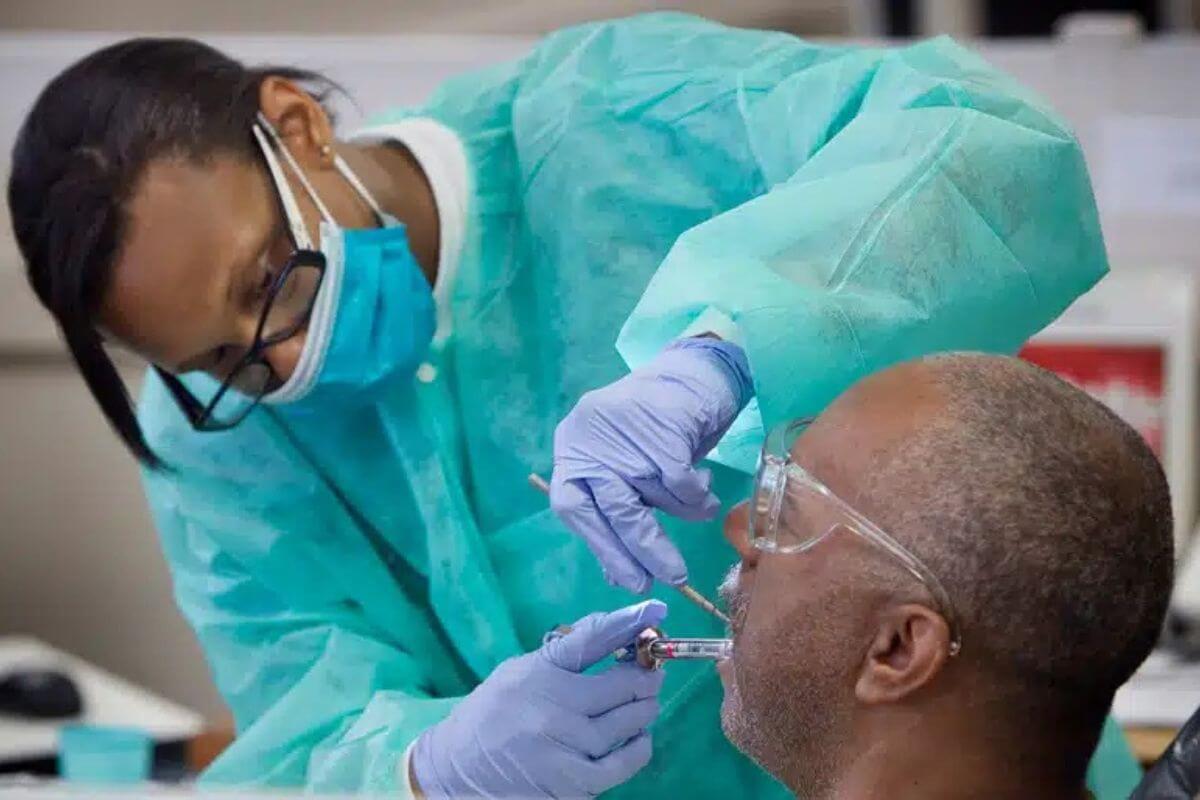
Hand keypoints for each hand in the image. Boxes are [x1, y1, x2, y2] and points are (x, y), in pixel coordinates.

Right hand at [411, 601, 667, 798]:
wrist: (457, 769)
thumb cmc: (493, 712)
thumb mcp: (521, 669)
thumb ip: (568, 650)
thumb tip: (616, 625)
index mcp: (538, 675)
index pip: (591, 640)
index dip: (629, 624)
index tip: (655, 612)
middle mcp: (552, 711)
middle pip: (619, 687)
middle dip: (645, 677)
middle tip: (652, 673)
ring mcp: (562, 752)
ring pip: (625, 726)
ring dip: (645, 710)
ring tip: (646, 703)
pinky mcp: (570, 787)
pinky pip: (619, 767)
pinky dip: (638, 750)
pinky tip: (641, 739)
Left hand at [551, 337, 752, 591]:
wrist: (692, 371)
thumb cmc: (652, 428)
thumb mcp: (622, 468)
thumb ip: (614, 512)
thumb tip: (618, 575)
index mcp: (573, 450)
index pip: (570, 507)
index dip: (600, 546)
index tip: (626, 579)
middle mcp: (591, 440)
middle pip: (612, 508)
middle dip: (642, 549)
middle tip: (670, 576)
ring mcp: (625, 431)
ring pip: (653, 495)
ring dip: (682, 513)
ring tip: (701, 512)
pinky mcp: (661, 425)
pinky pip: (680, 482)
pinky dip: (696, 496)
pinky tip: (705, 492)